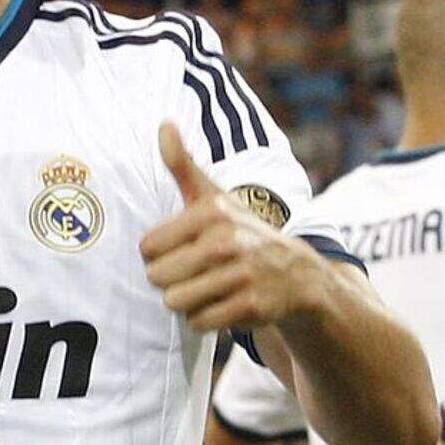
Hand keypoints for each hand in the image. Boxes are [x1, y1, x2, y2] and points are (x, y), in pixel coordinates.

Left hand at [140, 122, 322, 330]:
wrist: (296, 273)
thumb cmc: (239, 231)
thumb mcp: (212, 196)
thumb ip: (182, 164)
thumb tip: (163, 123)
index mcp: (209, 213)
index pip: (147, 248)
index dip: (160, 254)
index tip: (183, 248)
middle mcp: (226, 242)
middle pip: (158, 278)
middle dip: (172, 280)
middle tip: (198, 271)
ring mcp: (241, 275)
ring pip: (175, 302)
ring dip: (187, 301)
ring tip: (210, 286)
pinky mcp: (251, 306)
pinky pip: (199, 322)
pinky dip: (205, 318)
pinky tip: (223, 303)